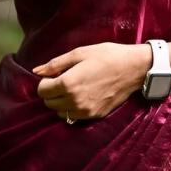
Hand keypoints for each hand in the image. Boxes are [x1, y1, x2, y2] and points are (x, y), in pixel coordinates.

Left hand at [32, 42, 151, 120]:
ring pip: (59, 112)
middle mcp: (75, 100)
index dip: (45, 81)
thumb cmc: (107, 56)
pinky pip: (73, 117)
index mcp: (69, 83)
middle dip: (51, 91)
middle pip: (48, 103)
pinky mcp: (95, 116)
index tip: (54, 75)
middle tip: (63, 80)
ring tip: (73, 88)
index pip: (42, 90)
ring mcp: (85, 111)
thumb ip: (55, 64)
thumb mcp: (79, 53)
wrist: (134, 68)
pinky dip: (72, 108)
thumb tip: (36, 71)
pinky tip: (82, 95)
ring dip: (60, 101)